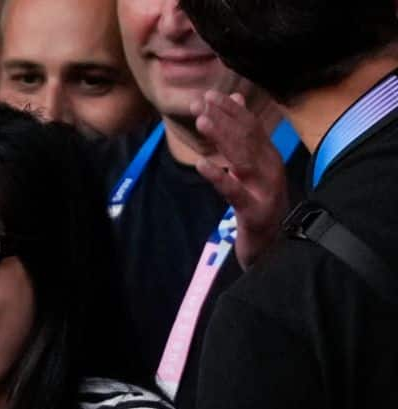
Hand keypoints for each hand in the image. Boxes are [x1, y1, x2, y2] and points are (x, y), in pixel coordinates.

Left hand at [191, 91, 290, 268]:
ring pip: (242, 159)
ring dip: (222, 137)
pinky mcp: (255, 211)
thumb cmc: (259, 205)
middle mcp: (270, 168)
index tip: (209, 94)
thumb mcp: (250, 171)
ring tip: (201, 121)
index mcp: (269, 157)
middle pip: (247, 138)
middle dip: (223, 117)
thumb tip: (237, 101)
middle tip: (199, 101)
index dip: (231, 110)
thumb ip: (244, 138)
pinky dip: (219, 177)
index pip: (251, 127)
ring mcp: (265, 190)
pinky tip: (202, 165)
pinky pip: (235, 192)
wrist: (275, 247)